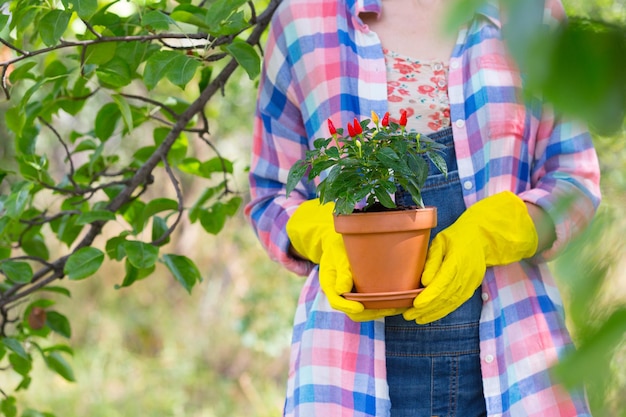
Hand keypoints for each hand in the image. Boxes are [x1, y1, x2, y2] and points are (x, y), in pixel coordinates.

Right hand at [287, 199, 404, 320]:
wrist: (341, 243)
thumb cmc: (339, 246)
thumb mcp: (338, 254)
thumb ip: (341, 270)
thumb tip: (342, 289)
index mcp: (330, 285)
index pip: (336, 302)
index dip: (347, 307)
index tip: (359, 307)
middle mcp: (341, 294)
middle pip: (354, 312)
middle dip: (371, 313)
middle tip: (388, 308)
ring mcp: (352, 296)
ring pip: (365, 312)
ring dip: (380, 311)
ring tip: (397, 306)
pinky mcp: (363, 294)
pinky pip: (372, 304)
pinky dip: (383, 305)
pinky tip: (397, 300)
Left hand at [403, 191, 538, 323]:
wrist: (481, 238)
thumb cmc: (456, 238)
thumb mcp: (440, 242)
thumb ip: (432, 261)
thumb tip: (424, 282)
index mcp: (458, 261)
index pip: (443, 282)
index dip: (430, 296)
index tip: (416, 304)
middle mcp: (467, 275)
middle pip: (446, 296)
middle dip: (427, 308)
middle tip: (409, 315)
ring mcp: (471, 283)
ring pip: (451, 303)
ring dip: (434, 313)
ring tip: (417, 318)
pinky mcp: (472, 288)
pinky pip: (457, 303)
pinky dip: (443, 311)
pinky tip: (431, 315)